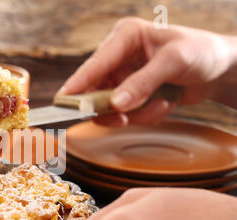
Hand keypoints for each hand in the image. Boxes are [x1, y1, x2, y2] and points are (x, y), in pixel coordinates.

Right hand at [58, 17, 236, 126]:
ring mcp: (124, 78)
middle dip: (112, 107)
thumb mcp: (174, 62)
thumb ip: (143, 83)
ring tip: (161, 104)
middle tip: (122, 119)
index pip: (96, 62)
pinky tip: (164, 104)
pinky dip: (146, 115)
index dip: (79, 83)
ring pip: (112, 107)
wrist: (219, 69)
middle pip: (97, 89)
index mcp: (125, 36)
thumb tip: (116, 104)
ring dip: (137, 113)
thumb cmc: (201, 52)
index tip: (64, 101)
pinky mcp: (132, 95)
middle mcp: (119, 57)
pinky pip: (128, 115)